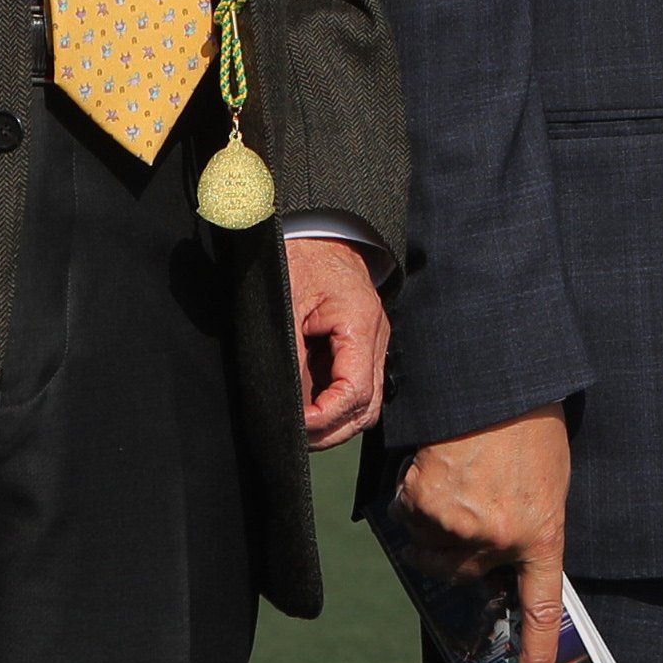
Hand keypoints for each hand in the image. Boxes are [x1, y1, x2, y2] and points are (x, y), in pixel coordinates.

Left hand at [285, 235, 389, 450]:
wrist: (319, 225)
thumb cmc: (302, 257)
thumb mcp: (288, 304)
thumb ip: (292, 357)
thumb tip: (290, 405)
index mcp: (362, 325)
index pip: (355, 392)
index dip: (324, 417)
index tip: (294, 426)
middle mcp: (375, 339)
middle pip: (367, 408)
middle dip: (331, 430)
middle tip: (293, 437)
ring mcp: (371, 344)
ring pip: (365, 404)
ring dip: (333, 423)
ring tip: (299, 428)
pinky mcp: (359, 345)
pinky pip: (354, 387)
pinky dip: (333, 405)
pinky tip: (306, 408)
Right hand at [392, 407, 573, 662]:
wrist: (501, 383)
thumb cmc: (531, 425)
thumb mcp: (548, 481)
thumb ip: (527, 522)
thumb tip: (497, 552)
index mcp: (541, 534)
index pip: (541, 605)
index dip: (536, 649)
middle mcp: (499, 540)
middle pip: (460, 574)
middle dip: (453, 553)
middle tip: (458, 517)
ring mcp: (459, 526)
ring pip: (427, 544)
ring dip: (430, 519)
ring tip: (454, 476)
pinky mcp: (424, 504)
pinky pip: (407, 512)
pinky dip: (411, 493)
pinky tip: (435, 464)